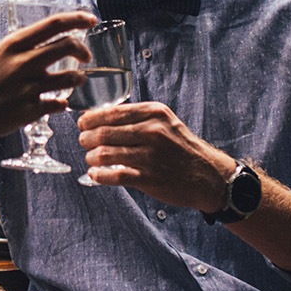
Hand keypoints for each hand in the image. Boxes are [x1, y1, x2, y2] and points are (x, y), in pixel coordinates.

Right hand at [0, 11, 92, 147]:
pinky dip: (62, 104)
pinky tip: (59, 104)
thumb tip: (6, 52)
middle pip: (68, 46)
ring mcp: (29, 89)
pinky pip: (58, 104)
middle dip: (83, 49)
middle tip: (87, 55)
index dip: (77, 19)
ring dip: (79, 78)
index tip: (91, 20)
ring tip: (77, 81)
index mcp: (11, 46)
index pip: (53, 25)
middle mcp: (23, 64)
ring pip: (71, 78)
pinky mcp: (31, 111)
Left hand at [75, 101, 234, 212]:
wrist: (207, 175)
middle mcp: (152, 132)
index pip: (112, 112)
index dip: (91, 119)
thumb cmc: (182, 148)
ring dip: (91, 157)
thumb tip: (101, 118)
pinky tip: (96, 175)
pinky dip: (99, 176)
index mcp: (154, 113)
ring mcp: (150, 156)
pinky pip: (113, 175)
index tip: (83, 124)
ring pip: (104, 154)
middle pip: (104, 133)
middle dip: (87, 138)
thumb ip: (138, 118)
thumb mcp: (166, 122)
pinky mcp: (148, 178)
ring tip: (91, 159)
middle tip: (84, 142)